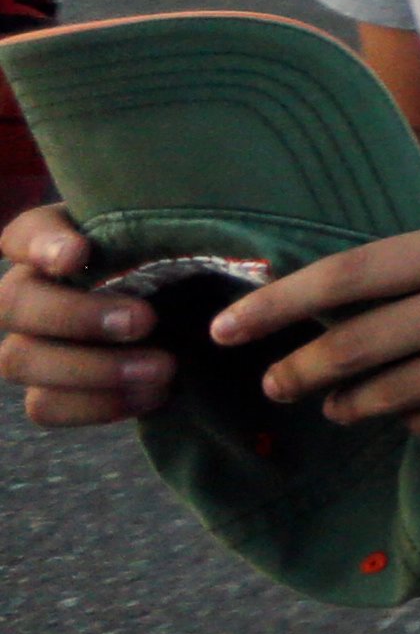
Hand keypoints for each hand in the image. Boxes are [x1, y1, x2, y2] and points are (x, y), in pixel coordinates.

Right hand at [6, 205, 168, 428]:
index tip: (77, 253)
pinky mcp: (45, 390)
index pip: (23, 235)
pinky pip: (45, 406)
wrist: (183, 319)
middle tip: (143, 321)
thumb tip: (188, 227)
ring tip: (163, 368)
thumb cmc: (173, 265)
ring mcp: (27, 345)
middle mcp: (26, 292)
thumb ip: (165, 233)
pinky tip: (155, 393)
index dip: (41, 245)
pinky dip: (100, 404)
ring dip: (94, 369)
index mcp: (49, 243)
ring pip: (20, 360)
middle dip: (77, 315)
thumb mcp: (174, 240)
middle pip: (14, 303)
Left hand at [205, 202, 419, 434]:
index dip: (284, 303)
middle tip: (272, 386)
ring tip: (335, 409)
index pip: (357, 273)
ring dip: (359, 405)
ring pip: (407, 390)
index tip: (233, 326)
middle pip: (367, 341)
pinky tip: (410, 418)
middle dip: (304, 371)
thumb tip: (376, 279)